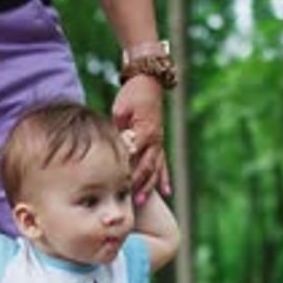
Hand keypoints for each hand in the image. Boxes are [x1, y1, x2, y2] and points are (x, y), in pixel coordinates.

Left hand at [112, 75, 170, 202]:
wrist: (149, 81)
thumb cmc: (132, 94)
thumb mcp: (121, 110)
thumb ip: (119, 128)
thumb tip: (115, 145)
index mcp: (144, 131)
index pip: (134, 155)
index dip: (126, 170)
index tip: (118, 184)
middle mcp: (154, 140)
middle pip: (146, 166)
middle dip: (137, 184)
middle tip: (130, 199)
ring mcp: (159, 143)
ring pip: (155, 169)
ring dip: (149, 186)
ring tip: (141, 201)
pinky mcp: (159, 143)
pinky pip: (164, 164)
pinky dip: (164, 178)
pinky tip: (167, 192)